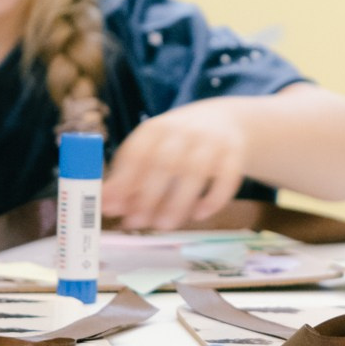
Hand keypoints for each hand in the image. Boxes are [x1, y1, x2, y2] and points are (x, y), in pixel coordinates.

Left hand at [104, 100, 250, 230]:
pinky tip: (199, 215)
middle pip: (165, 163)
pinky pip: (227, 178)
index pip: (137, 152)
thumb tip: (108, 206)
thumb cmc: (178, 143)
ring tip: (164, 225)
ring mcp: (213, 140)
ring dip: (178, 202)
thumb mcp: (152, 149)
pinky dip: (213, 199)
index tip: (110, 208)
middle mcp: (185, 130)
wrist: (227, 120)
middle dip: (149, 196)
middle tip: (137, 222)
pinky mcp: (235, 153)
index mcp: (157, 128)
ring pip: (196, 172)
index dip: (123, 182)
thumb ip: (131, 177)